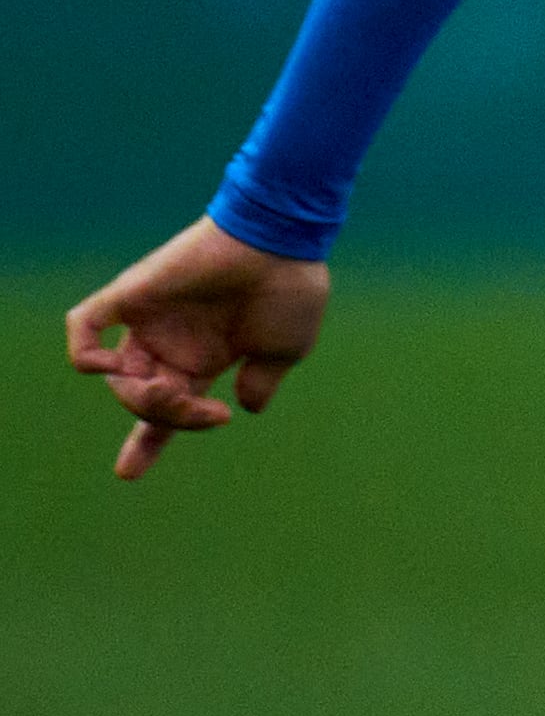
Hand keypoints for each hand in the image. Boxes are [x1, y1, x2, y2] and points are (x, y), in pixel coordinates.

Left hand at [64, 217, 329, 480]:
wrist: (281, 241)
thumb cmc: (290, 290)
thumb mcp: (284, 350)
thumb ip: (262, 381)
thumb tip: (244, 406)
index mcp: (204, 359)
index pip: (165, 407)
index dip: (146, 442)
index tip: (126, 474)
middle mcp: (170, 343)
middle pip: (143, 402)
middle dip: (171, 420)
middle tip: (211, 413)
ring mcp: (148, 321)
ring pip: (116, 378)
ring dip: (143, 400)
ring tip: (176, 393)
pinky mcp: (132, 296)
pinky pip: (83, 327)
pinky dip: (84, 354)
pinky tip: (106, 368)